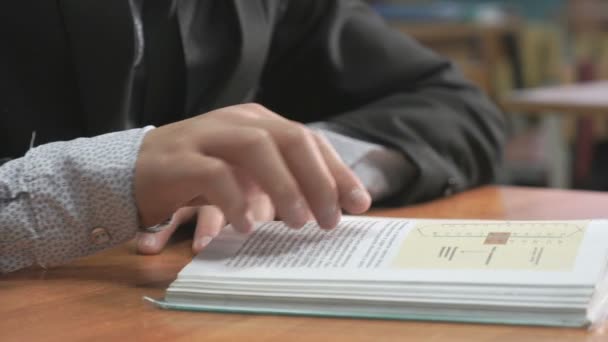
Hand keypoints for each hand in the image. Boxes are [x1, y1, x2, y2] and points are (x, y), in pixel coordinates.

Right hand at [133, 103, 371, 247]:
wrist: (133, 171)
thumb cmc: (199, 176)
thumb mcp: (246, 176)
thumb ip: (281, 185)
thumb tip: (331, 209)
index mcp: (258, 122)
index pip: (308, 140)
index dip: (337, 171)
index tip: (358, 203)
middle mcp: (237, 122)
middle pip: (290, 138)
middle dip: (318, 179)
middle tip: (330, 219)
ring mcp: (207, 135)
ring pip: (257, 147)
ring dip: (285, 186)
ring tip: (299, 222)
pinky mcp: (179, 158)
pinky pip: (214, 174)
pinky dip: (237, 199)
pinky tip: (249, 225)